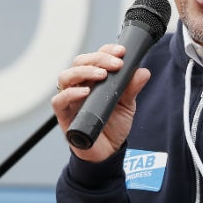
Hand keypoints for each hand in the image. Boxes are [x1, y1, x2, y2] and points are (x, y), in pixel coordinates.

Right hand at [52, 43, 150, 161]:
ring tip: (102, 75)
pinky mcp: (64, 115)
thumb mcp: (128, 104)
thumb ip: (132, 88)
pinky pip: (59, 101)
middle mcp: (79, 85)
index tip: (121, 52)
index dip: (106, 51)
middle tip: (116, 64)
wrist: (108, 151)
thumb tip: (143, 71)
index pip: (95, 57)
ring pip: (66, 76)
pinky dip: (70, 94)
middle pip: (80, 62)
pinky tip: (85, 92)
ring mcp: (70, 100)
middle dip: (98, 59)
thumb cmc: (114, 125)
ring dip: (84, 72)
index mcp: (94, 79)